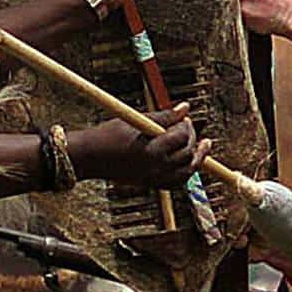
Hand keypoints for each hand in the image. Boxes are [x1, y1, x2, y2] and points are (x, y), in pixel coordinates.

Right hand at [69, 105, 207, 189]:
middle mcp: (155, 167)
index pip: (182, 137)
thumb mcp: (137, 121)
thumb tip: (186, 107)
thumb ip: (164, 115)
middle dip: (192, 139)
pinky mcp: (150, 184)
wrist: (89, 158)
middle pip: (187, 154)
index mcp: (151, 149)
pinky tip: (190, 163)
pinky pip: (176, 183)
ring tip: (202, 146)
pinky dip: (185, 173)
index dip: (186, 126)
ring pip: (186, 172)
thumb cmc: (109, 135)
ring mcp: (154, 178)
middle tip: (189, 127)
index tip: (184, 117)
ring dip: (196, 159)